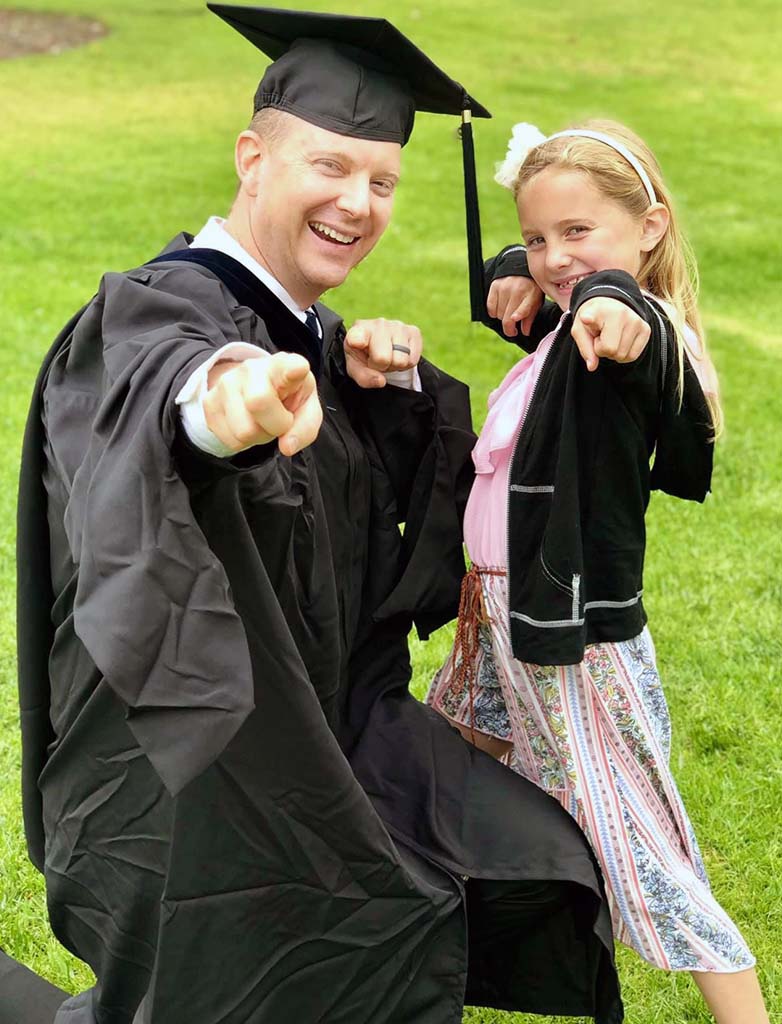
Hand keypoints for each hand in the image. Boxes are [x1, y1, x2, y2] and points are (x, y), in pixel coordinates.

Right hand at [204, 352, 321, 454]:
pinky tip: (248, 424)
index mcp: (284, 366)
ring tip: (262, 422)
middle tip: (280, 421)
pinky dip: (243, 442)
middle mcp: (252, 369)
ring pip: (243, 431)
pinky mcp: (209, 402)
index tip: (298, 369)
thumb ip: (305, 427)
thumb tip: (287, 447)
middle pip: (259, 403)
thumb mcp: (306, 409)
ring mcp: (226, 383)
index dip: (294, 369)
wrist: (254, 388)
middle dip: (275, 426)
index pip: (288, 366)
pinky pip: (230, 440)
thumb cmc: (287, 398)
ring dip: (258, 437)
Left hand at [344, 318, 422, 388]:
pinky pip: (412, 360)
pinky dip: (406, 364)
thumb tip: (381, 381)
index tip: (357, 343)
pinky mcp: (413, 331)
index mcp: (359, 330)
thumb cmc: (364, 356)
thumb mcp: (356, 368)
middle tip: (377, 361)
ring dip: (394, 366)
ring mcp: (398, 326)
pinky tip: (398, 355)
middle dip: (381, 367)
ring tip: (388, 357)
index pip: (358, 335)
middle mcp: (379, 324)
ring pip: (400, 361)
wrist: (381, 347)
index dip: (358, 341)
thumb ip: (363, 377)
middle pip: (383, 358)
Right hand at [486, 276, 543, 336]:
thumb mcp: (536, 302)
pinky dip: (493, 312)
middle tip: (513, 328)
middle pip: (506, 318)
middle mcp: (516, 290)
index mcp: (530, 295)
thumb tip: (524, 332)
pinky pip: (490, 307)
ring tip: (508, 312)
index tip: (514, 319)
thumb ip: (529, 318)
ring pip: (497, 314)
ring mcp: (504, 287)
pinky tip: (500, 308)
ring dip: (502, 317)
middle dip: (509, 327)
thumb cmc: (531, 289)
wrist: (522, 269)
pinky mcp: (494, 286)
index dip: (518, 314)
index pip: (523, 307)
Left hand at [571, 297, 650, 371]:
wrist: (609, 307)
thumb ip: (584, 348)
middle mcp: (622, 313)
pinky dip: (624, 355)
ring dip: (613, 352)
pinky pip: (632, 356)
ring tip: (610, 337)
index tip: (585, 318)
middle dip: (602, 350)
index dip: (589, 319)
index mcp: (600, 311)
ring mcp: (636, 321)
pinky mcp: (646, 329)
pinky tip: (619, 341)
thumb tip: (592, 366)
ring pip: (622, 356)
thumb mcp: (580, 331)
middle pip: (611, 351)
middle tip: (601, 336)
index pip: (594, 319)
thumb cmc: (592, 321)